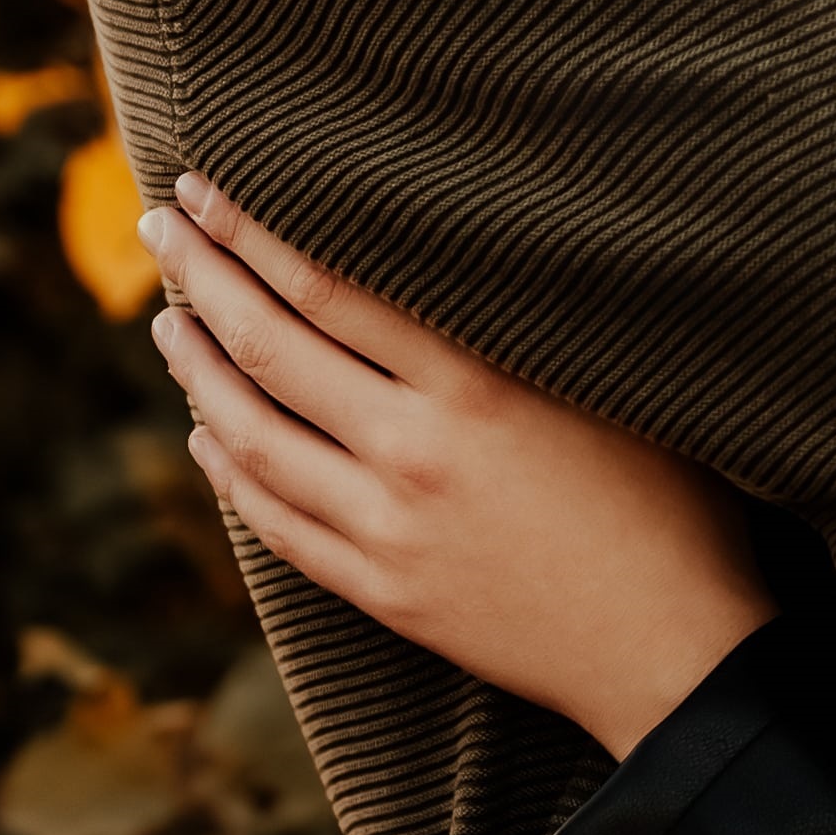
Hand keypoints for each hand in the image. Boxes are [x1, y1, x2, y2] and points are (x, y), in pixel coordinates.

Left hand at [139, 178, 772, 755]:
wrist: (674, 648)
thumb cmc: (669, 497)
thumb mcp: (608, 381)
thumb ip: (519, 320)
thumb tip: (445, 239)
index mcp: (480, 383)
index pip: (330, 284)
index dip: (254, 230)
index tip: (206, 186)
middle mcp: (419, 451)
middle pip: (272, 347)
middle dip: (203, 276)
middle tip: (162, 225)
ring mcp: (391, 529)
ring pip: (252, 438)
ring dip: (198, 371)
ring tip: (169, 323)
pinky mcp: (384, 592)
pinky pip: (276, 523)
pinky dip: (229, 470)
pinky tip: (209, 432)